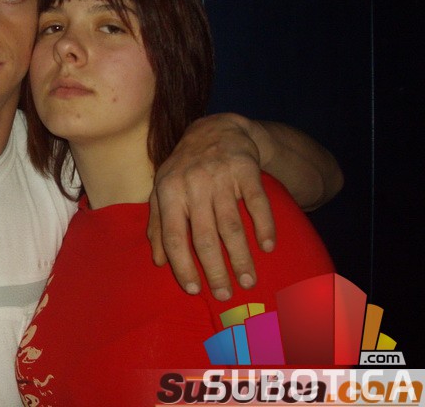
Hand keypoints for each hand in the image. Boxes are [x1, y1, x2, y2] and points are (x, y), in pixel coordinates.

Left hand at [147, 113, 276, 300]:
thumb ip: (158, 224)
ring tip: (248, 281)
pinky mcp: (246, 169)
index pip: (174, 236)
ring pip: (231, 226)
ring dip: (241, 258)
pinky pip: (256, 203)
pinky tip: (267, 247)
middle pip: (204, 237)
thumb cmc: (185, 168)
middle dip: (215, 270)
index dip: (182, 265)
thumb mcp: (163, 190)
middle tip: (225, 295)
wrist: (216, 130)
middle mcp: (193, 184)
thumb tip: (157, 261)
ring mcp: (220, 176)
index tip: (193, 290)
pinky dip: (264, 226)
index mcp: (169, 191)